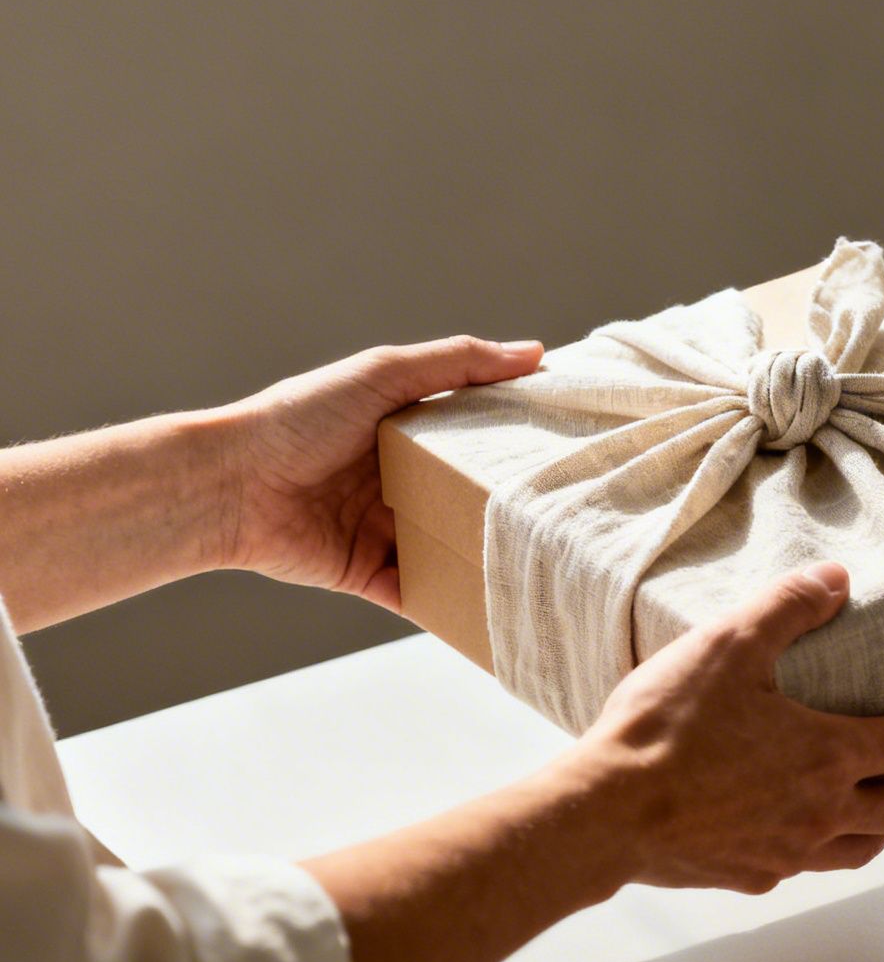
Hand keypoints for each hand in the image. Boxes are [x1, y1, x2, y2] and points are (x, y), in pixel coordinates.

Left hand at [220, 336, 543, 611]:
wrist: (230, 485)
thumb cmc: (299, 418)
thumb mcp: (383, 373)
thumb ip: (458, 362)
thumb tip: (534, 353)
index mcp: (406, 431)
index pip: (478, 435)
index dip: (521, 439)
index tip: (575, 443)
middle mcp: (402, 480)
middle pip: (472, 495)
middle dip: (513, 504)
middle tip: (575, 507)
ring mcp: (388, 530)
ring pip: (456, 548)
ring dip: (491, 555)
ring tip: (553, 561)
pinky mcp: (371, 574)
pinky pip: (424, 594)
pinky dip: (456, 605)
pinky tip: (500, 608)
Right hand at [565, 562, 883, 893]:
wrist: (605, 813)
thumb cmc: (668, 728)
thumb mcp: (730, 644)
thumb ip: (788, 606)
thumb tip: (835, 578)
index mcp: (830, 754)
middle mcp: (822, 811)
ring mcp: (788, 851)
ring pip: (861, 847)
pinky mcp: (749, 875)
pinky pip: (805, 866)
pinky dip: (824, 851)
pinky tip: (808, 842)